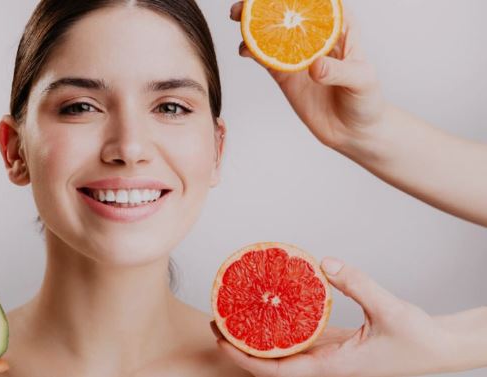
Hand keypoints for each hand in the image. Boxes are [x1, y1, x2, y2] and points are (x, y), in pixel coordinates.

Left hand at [213, 258, 468, 376]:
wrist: (442, 348)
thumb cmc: (420, 339)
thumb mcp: (389, 309)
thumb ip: (357, 284)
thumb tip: (324, 262)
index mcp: (333, 367)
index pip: (278, 369)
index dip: (247, 358)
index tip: (223, 341)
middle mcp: (327, 365)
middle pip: (273, 362)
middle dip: (242, 345)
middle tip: (216, 319)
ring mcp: (331, 357)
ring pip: (285, 352)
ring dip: (258, 336)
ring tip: (233, 313)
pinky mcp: (337, 346)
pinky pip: (302, 339)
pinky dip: (282, 328)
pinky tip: (270, 309)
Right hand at [229, 1, 384, 151]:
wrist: (353, 132)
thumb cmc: (366, 100)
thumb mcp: (362, 81)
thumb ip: (339, 71)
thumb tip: (315, 66)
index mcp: (340, 27)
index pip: (320, 4)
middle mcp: (316, 36)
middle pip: (290, 13)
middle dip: (267, 5)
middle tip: (248, 4)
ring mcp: (298, 54)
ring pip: (272, 32)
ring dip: (253, 24)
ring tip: (239, 19)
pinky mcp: (284, 74)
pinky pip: (265, 57)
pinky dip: (252, 51)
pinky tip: (245, 50)